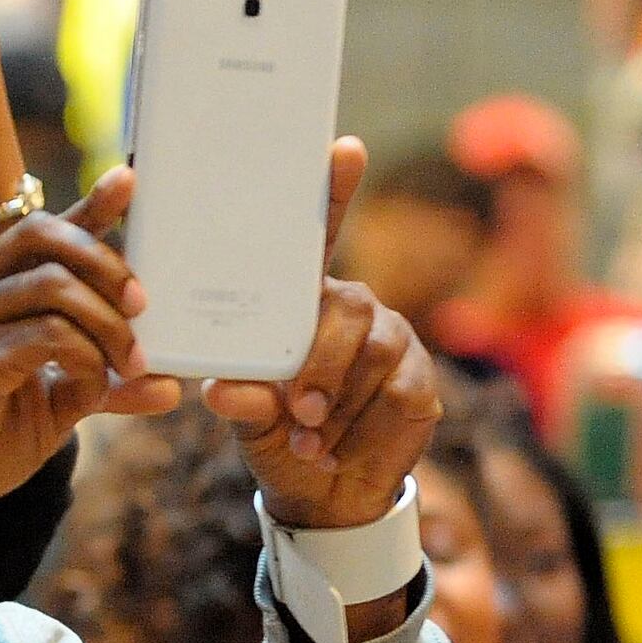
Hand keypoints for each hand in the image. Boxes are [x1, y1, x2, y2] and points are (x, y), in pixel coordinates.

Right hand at [0, 180, 175, 594]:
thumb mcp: (50, 407)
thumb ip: (100, 384)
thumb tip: (169, 386)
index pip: (39, 230)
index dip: (87, 204)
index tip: (129, 179)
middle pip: (44, 235)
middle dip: (105, 261)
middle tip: (142, 304)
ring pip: (53, 285)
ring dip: (106, 322)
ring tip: (129, 363)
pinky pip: (46, 337)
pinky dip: (85, 358)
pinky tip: (92, 387)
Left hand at [195, 143, 437, 530]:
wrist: (323, 494)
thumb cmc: (276, 437)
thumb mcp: (247, 418)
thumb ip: (239, 398)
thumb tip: (219, 389)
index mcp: (303, 303)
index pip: (321, 237)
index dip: (335, 192)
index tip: (343, 148)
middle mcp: (351, 309)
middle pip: (347, 309)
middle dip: (320, 362)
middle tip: (295, 410)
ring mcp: (392, 339)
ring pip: (374, 352)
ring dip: (336, 403)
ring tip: (306, 441)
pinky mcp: (421, 379)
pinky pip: (398, 392)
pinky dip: (361, 428)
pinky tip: (334, 451)